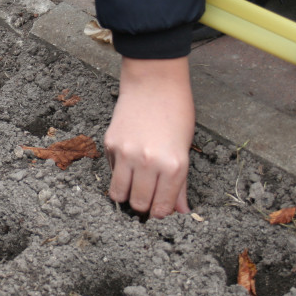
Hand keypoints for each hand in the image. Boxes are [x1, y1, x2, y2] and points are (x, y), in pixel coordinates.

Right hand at [105, 56, 193, 217]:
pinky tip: (129, 161)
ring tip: (135, 184)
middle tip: (147, 196)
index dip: (160, 213)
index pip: (162, 207)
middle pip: (139, 204)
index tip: (159, 209)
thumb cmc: (176, 112)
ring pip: (119, 194)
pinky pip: (112, 172)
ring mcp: (127, 154)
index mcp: (173, 166)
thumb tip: (181, 211)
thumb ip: (180, 184)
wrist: (154, 82)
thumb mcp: (185, 150)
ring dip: (127, 194)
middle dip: (143, 205)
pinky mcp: (110, 145)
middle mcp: (148, 163)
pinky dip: (119, 173)